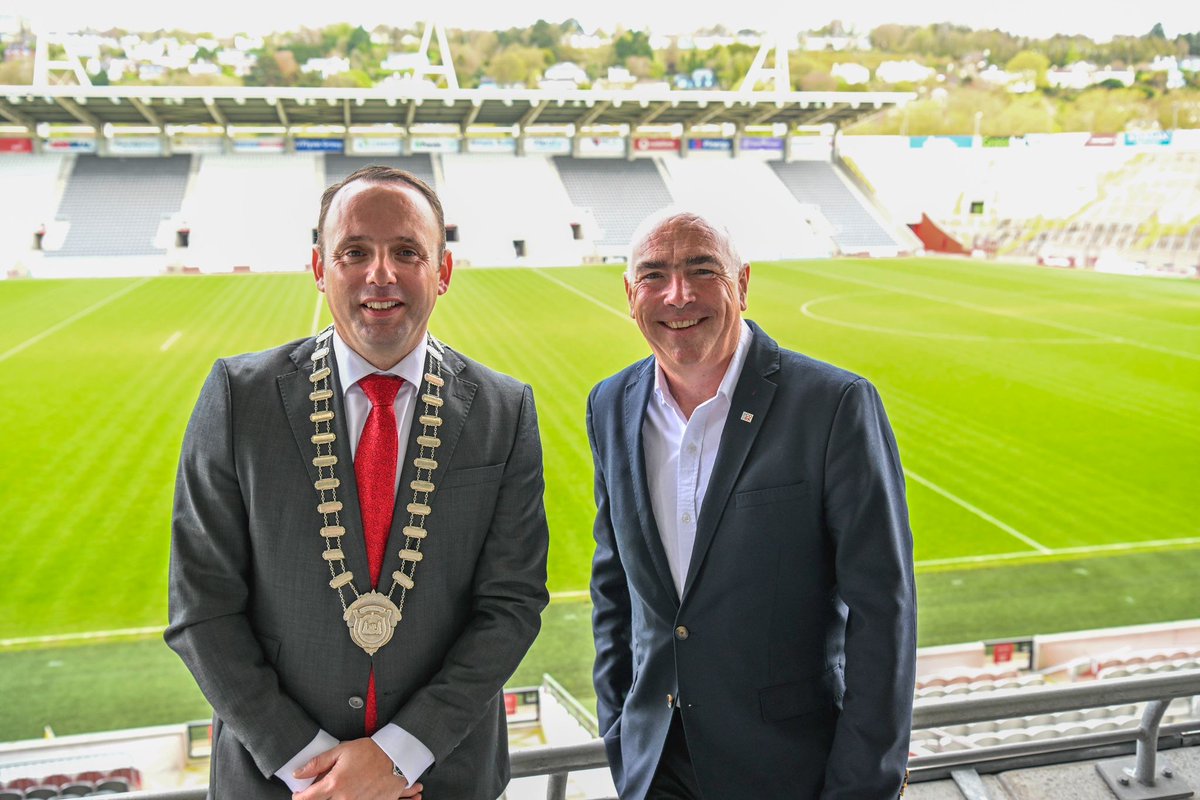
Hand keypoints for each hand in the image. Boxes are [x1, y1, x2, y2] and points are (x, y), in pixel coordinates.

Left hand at [292, 738, 421, 799]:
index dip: (299, 796)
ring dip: (334, 798)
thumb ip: (317, 763)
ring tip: (340, 788)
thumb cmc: (370, 752)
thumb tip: (298, 774)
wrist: (396, 758)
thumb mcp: (341, 751)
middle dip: (317, 797)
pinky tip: (352, 791)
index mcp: (334, 784)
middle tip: (322, 789)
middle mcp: (344, 799)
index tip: (299, 793)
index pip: (307, 798)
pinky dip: (347, 799)